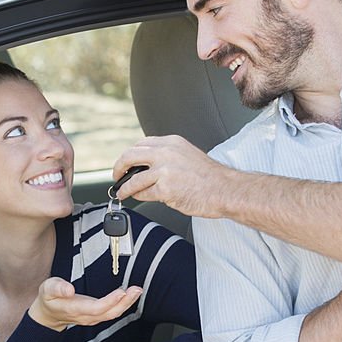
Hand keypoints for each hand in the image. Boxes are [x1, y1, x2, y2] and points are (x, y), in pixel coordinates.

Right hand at [29, 277, 141, 331]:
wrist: (48, 314)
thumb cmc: (49, 299)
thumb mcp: (47, 289)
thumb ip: (57, 287)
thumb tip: (69, 289)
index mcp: (74, 309)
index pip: (95, 308)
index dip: (110, 301)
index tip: (121, 292)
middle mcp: (86, 316)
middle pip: (109, 313)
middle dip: (125, 302)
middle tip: (136, 289)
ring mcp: (92, 317)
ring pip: (113, 314)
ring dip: (127, 303)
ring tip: (137, 290)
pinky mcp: (96, 315)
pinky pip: (112, 312)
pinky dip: (123, 304)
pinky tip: (129, 295)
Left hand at [112, 135, 235, 216]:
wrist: (225, 189)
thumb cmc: (210, 177)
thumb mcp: (187, 155)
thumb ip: (168, 157)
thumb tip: (148, 167)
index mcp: (172, 142)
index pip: (141, 144)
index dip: (130, 155)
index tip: (125, 163)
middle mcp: (166, 153)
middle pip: (130, 156)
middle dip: (118, 167)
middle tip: (116, 176)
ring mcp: (164, 171)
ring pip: (134, 179)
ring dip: (124, 187)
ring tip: (121, 192)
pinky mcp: (165, 189)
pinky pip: (144, 193)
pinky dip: (138, 197)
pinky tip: (138, 198)